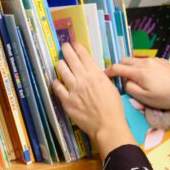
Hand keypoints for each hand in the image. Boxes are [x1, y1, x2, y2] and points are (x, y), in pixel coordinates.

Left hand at [52, 42, 135, 156]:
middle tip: (64, 47)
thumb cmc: (113, 107)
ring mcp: (73, 89)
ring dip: (60, 64)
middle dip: (66, 50)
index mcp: (96, 74)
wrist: (107, 125)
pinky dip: (56, 82)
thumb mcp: (111, 87)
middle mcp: (83, 79)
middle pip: (71, 59)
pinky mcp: (67, 101)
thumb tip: (93, 72)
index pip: (83, 55)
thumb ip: (100, 78)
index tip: (74, 44)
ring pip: (61, 70)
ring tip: (60, 63)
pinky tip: (57, 81)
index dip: (77, 47)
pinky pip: (57, 87)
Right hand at [107, 56, 169, 125]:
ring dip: (131, 68)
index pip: (117, 67)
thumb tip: (125, 82)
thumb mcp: (145, 98)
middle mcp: (145, 62)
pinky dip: (142, 68)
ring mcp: (155, 60)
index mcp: (139, 72)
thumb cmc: (166, 97)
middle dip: (119, 68)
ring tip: (134, 80)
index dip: (108, 71)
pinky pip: (147, 62)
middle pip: (125, 61)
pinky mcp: (163, 61)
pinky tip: (149, 78)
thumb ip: (130, 89)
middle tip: (118, 79)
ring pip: (136, 61)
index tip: (104, 76)